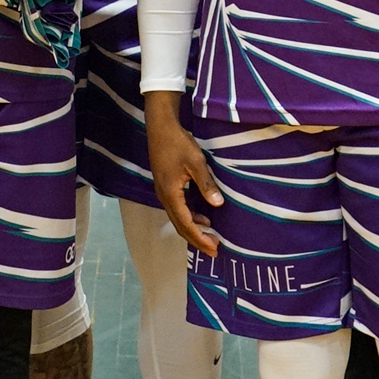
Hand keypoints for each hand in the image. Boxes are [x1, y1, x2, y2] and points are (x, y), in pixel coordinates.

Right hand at [146, 94, 221, 252]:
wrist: (160, 128)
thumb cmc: (178, 143)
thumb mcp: (195, 162)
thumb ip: (206, 184)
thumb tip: (218, 204)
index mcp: (171, 194)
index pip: (186, 223)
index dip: (200, 238)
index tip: (214, 248)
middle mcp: (164, 197)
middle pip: (180, 226)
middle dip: (197, 239)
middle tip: (215, 250)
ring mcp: (163, 192)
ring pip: (178, 219)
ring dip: (194, 230)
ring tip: (211, 237)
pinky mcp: (166, 187)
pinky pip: (178, 210)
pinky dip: (190, 218)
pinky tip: (203, 218)